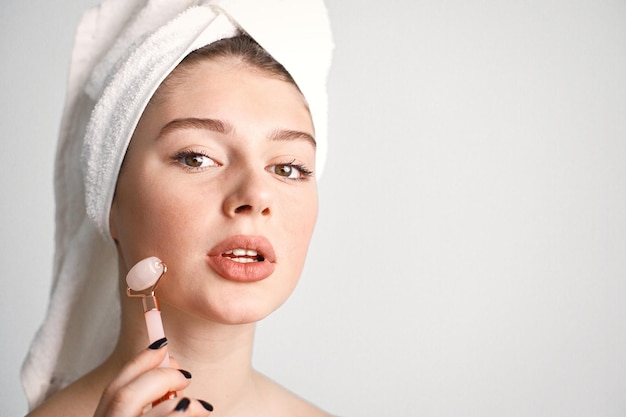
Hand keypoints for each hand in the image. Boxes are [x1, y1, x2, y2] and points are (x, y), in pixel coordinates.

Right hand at [93, 338, 212, 415]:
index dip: (138, 362)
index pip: (113, 390)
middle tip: (185, 376)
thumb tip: (171, 363)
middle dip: (158, 377)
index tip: (162, 343)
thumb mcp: (146, 411)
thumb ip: (152, 396)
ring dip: (180, 403)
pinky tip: (200, 414)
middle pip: (123, 396)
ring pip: (154, 414)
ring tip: (198, 406)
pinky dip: (187, 414)